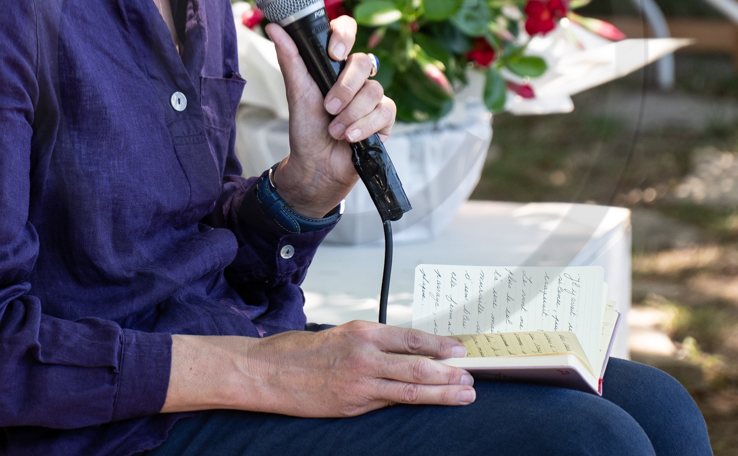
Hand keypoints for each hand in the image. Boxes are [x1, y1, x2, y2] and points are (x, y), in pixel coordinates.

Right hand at [163, 322, 474, 415]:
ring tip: (464, 394)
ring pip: (410, 390)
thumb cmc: (299, 352)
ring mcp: (359, 384)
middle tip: (472, 378)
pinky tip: (428, 404)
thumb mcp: (340, 335)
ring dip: (441, 393)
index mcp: (362, 332)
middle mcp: (365, 356)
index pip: (412, 338)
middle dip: (450, 374)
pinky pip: (388, 404)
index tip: (460, 350)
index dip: (440, 345)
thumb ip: (371, 344)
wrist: (265, 372)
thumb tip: (406, 352)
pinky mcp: (351, 406)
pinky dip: (412, 403)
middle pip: (419, 367)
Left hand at [265, 16, 395, 218]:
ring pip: (374, 90)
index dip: (344, 35)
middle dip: (345, 88)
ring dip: (350, 114)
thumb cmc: (306, 127)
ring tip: (334, 130)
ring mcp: (372, 97)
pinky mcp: (384, 117)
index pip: (346, 31)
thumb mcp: (296, 92)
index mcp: (334, 65)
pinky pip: (385, 111)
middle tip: (328, 107)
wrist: (316, 165)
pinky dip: (365, 125)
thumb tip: (274, 27)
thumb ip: (290, 58)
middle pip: (364, 62)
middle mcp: (356, 77)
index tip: (334, 54)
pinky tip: (351, 137)